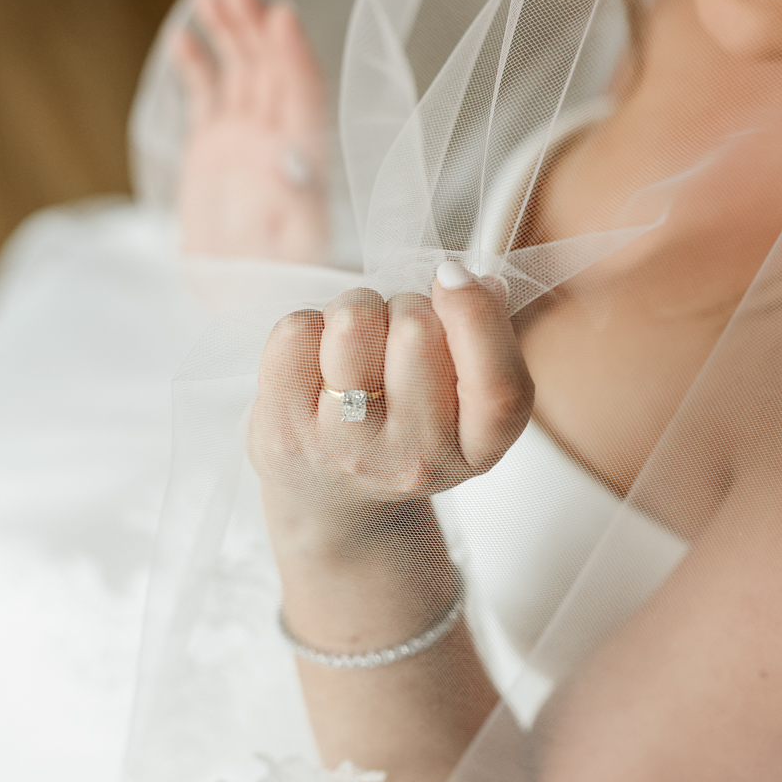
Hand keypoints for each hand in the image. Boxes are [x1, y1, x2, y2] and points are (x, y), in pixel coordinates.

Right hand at [172, 0, 328, 262]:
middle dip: (256, 28)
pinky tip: (183, 36)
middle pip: (272, 71)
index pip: (305, 96)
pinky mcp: (213, 148)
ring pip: (240, 73)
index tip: (282, 17)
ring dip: (229, 33)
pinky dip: (196, 65)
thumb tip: (294, 162)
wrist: (241, 303)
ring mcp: (244, 140)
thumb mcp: (294, 252)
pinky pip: (206, 95)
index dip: (295, 55)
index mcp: (305, 159)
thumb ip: (297, 207)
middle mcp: (277, 141)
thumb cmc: (278, 282)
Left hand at [248, 262, 533, 552]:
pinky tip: (315, 363)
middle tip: (393, 337)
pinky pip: (296, 330)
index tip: (452, 279)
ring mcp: (344, 448)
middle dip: (404, 306)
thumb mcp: (463, 406)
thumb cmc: (401, 432)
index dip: (476, 314)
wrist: (329, 502)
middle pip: (416, 328)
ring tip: (354, 345)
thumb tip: (481, 282)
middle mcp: (413, 459)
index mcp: (474, 451)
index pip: (497, 386)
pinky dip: (306, 328)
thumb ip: (482, 344)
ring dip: (355, 310)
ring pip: (354, 320)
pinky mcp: (284, 430)